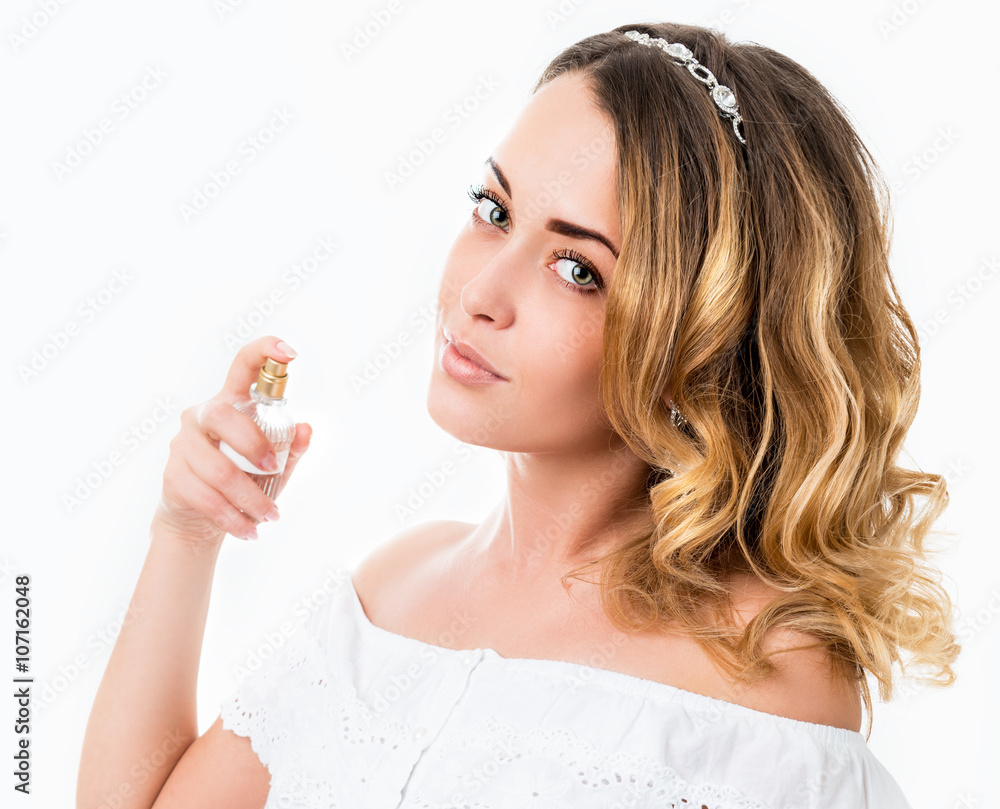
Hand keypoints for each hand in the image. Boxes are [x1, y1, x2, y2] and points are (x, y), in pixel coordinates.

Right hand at [151, 336, 311, 547]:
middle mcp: (202, 416)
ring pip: (217, 469)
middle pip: (223, 417)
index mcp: (232, 404)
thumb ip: (292, 448)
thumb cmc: (244, 482)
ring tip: (270, 516)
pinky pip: (204, 497)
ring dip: (249, 497)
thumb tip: (307, 429)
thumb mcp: (277, 466)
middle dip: (253, 445)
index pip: (242, 367)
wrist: (201, 520)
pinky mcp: (173, 475)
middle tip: (274, 469)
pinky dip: (232, 517)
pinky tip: (248, 530)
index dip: (264, 352)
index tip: (290, 352)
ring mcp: (183, 445)